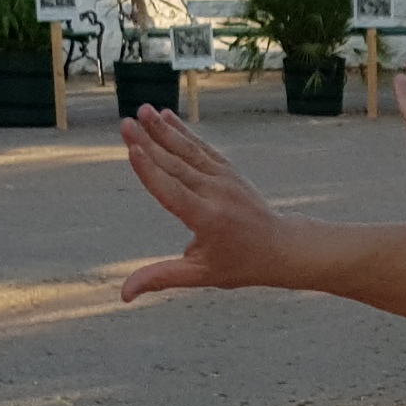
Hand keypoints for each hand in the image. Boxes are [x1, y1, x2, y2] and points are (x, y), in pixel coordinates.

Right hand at [114, 101, 291, 297]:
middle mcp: (216, 194)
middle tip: (125, 123)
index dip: (151, 172)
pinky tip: (165, 117)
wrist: (281, 247)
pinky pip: (202, 149)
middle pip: (176, 165)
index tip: (132, 150)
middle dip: (149, 142)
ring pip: (189, 151)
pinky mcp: (228, 171)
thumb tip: (124, 294)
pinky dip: (184, 132)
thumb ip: (162, 278)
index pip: (173, 192)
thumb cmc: (239, 265)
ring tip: (142, 110)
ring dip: (164, 129)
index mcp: (208, 220)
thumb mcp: (201, 275)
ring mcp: (224, 179)